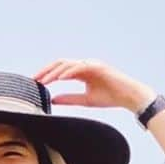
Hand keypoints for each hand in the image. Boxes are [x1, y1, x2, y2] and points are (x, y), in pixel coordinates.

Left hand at [32, 59, 155, 112]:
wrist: (130, 97)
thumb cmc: (111, 97)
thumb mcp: (85, 100)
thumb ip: (69, 99)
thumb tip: (52, 100)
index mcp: (82, 71)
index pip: (60, 69)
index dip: (47, 75)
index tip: (35, 83)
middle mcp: (86, 65)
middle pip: (61, 63)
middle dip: (46, 70)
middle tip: (34, 80)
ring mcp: (92, 64)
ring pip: (68, 64)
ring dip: (55, 72)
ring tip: (44, 81)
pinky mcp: (99, 67)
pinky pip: (80, 67)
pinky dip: (69, 72)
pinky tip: (59, 78)